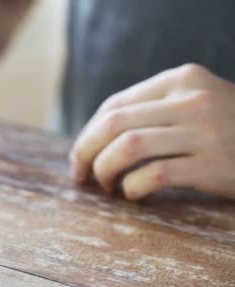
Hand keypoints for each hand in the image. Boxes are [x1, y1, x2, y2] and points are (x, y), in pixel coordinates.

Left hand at [70, 64, 234, 199]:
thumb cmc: (231, 133)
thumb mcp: (197, 105)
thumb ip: (156, 111)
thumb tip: (94, 139)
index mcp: (182, 79)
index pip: (114, 105)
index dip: (87, 135)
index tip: (80, 159)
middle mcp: (192, 99)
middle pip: (114, 124)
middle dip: (85, 152)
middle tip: (80, 177)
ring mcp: (206, 131)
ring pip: (127, 147)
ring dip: (104, 171)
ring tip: (105, 187)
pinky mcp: (214, 165)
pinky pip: (153, 176)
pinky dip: (132, 188)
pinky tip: (132, 195)